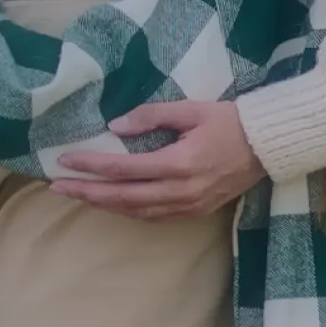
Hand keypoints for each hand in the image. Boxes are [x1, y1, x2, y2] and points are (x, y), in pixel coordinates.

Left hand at [51, 98, 263, 220]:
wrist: (267, 148)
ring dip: (104, 204)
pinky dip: (129, 211)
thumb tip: (117, 126)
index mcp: (178, 163)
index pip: (123, 169)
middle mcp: (180, 191)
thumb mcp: (192, 109)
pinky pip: (153, 217)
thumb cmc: (230, 121)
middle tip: (57, 187)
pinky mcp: (194, 212)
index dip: (92, 166)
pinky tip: (114, 204)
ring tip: (79, 195)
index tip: (66, 161)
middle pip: (122, 197)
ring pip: (135, 212)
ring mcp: (187, 206)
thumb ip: (153, 116)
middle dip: (87, 192)